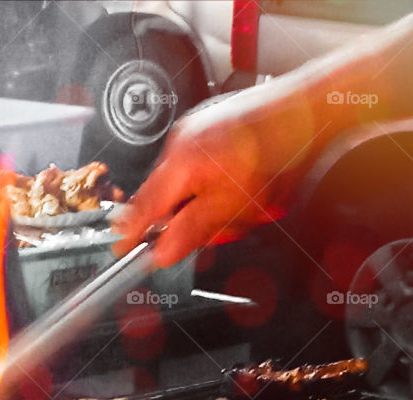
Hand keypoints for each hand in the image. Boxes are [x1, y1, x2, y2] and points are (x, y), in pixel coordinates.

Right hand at [112, 86, 322, 267]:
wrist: (312, 109)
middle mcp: (181, 144)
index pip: (140, 210)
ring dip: (219, 205)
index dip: (131, 234)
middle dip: (196, 220)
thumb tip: (161, 253)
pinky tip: (254, 185)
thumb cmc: (277, 151)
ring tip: (253, 202)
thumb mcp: (231, 208)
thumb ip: (190, 232)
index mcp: (178, 165)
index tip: (123, 251)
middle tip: (227, 226)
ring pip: (193, 187)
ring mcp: (200, 132)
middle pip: (170, 201)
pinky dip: (227, 185)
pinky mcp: (218, 127)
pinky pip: (209, 169)